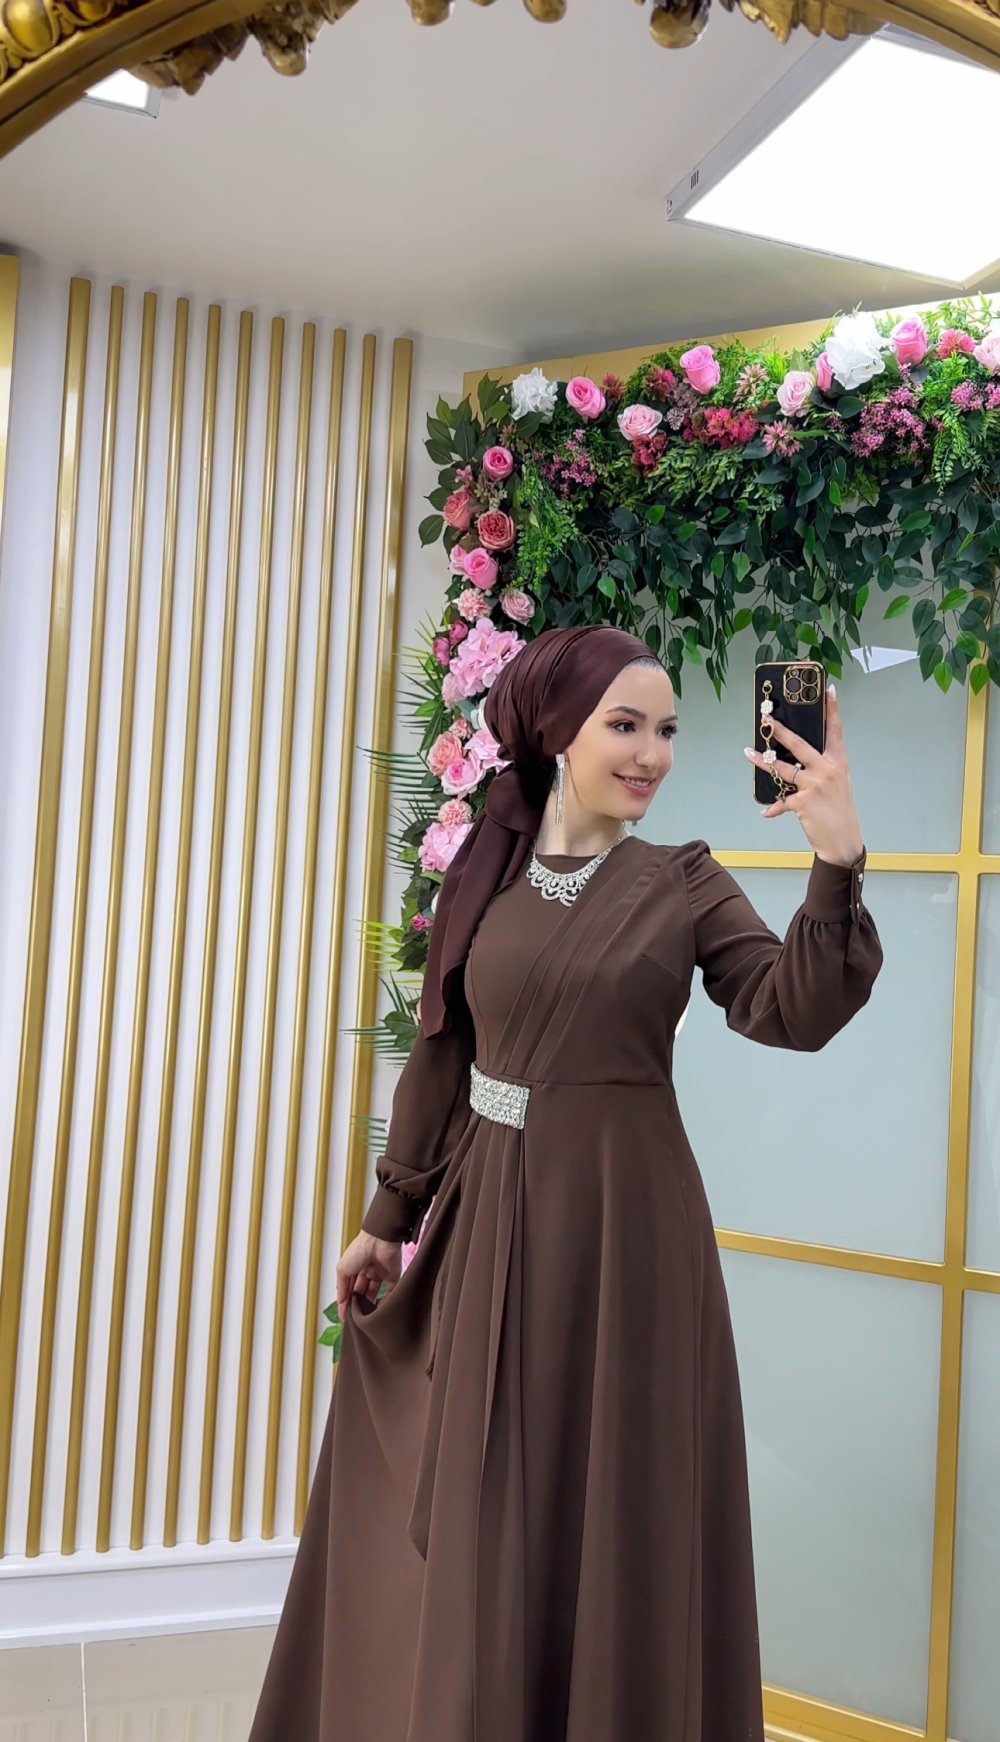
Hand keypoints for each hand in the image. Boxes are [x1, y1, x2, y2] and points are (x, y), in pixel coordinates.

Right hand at [336, 1230, 401, 1319]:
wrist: (379, 1241)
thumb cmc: (359, 1250)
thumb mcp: (343, 1269)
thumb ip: (341, 1287)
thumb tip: (340, 1302)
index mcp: (355, 1268)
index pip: (350, 1288)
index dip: (347, 1301)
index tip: (344, 1316)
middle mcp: (368, 1271)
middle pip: (362, 1292)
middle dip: (358, 1305)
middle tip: (355, 1319)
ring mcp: (381, 1274)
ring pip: (375, 1293)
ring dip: (370, 1305)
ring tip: (365, 1318)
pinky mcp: (393, 1276)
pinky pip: (391, 1292)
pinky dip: (386, 1302)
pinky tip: (380, 1312)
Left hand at [744, 684, 863, 866]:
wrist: (843, 841)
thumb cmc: (839, 812)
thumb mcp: (837, 784)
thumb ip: (821, 769)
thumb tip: (798, 760)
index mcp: (838, 763)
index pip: (835, 731)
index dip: (832, 710)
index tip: (828, 690)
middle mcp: (827, 770)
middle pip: (800, 744)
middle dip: (780, 730)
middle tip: (766, 719)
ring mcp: (814, 785)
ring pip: (783, 768)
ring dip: (762, 762)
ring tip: (747, 753)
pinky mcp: (802, 802)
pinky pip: (781, 801)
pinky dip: (773, 808)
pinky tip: (766, 812)